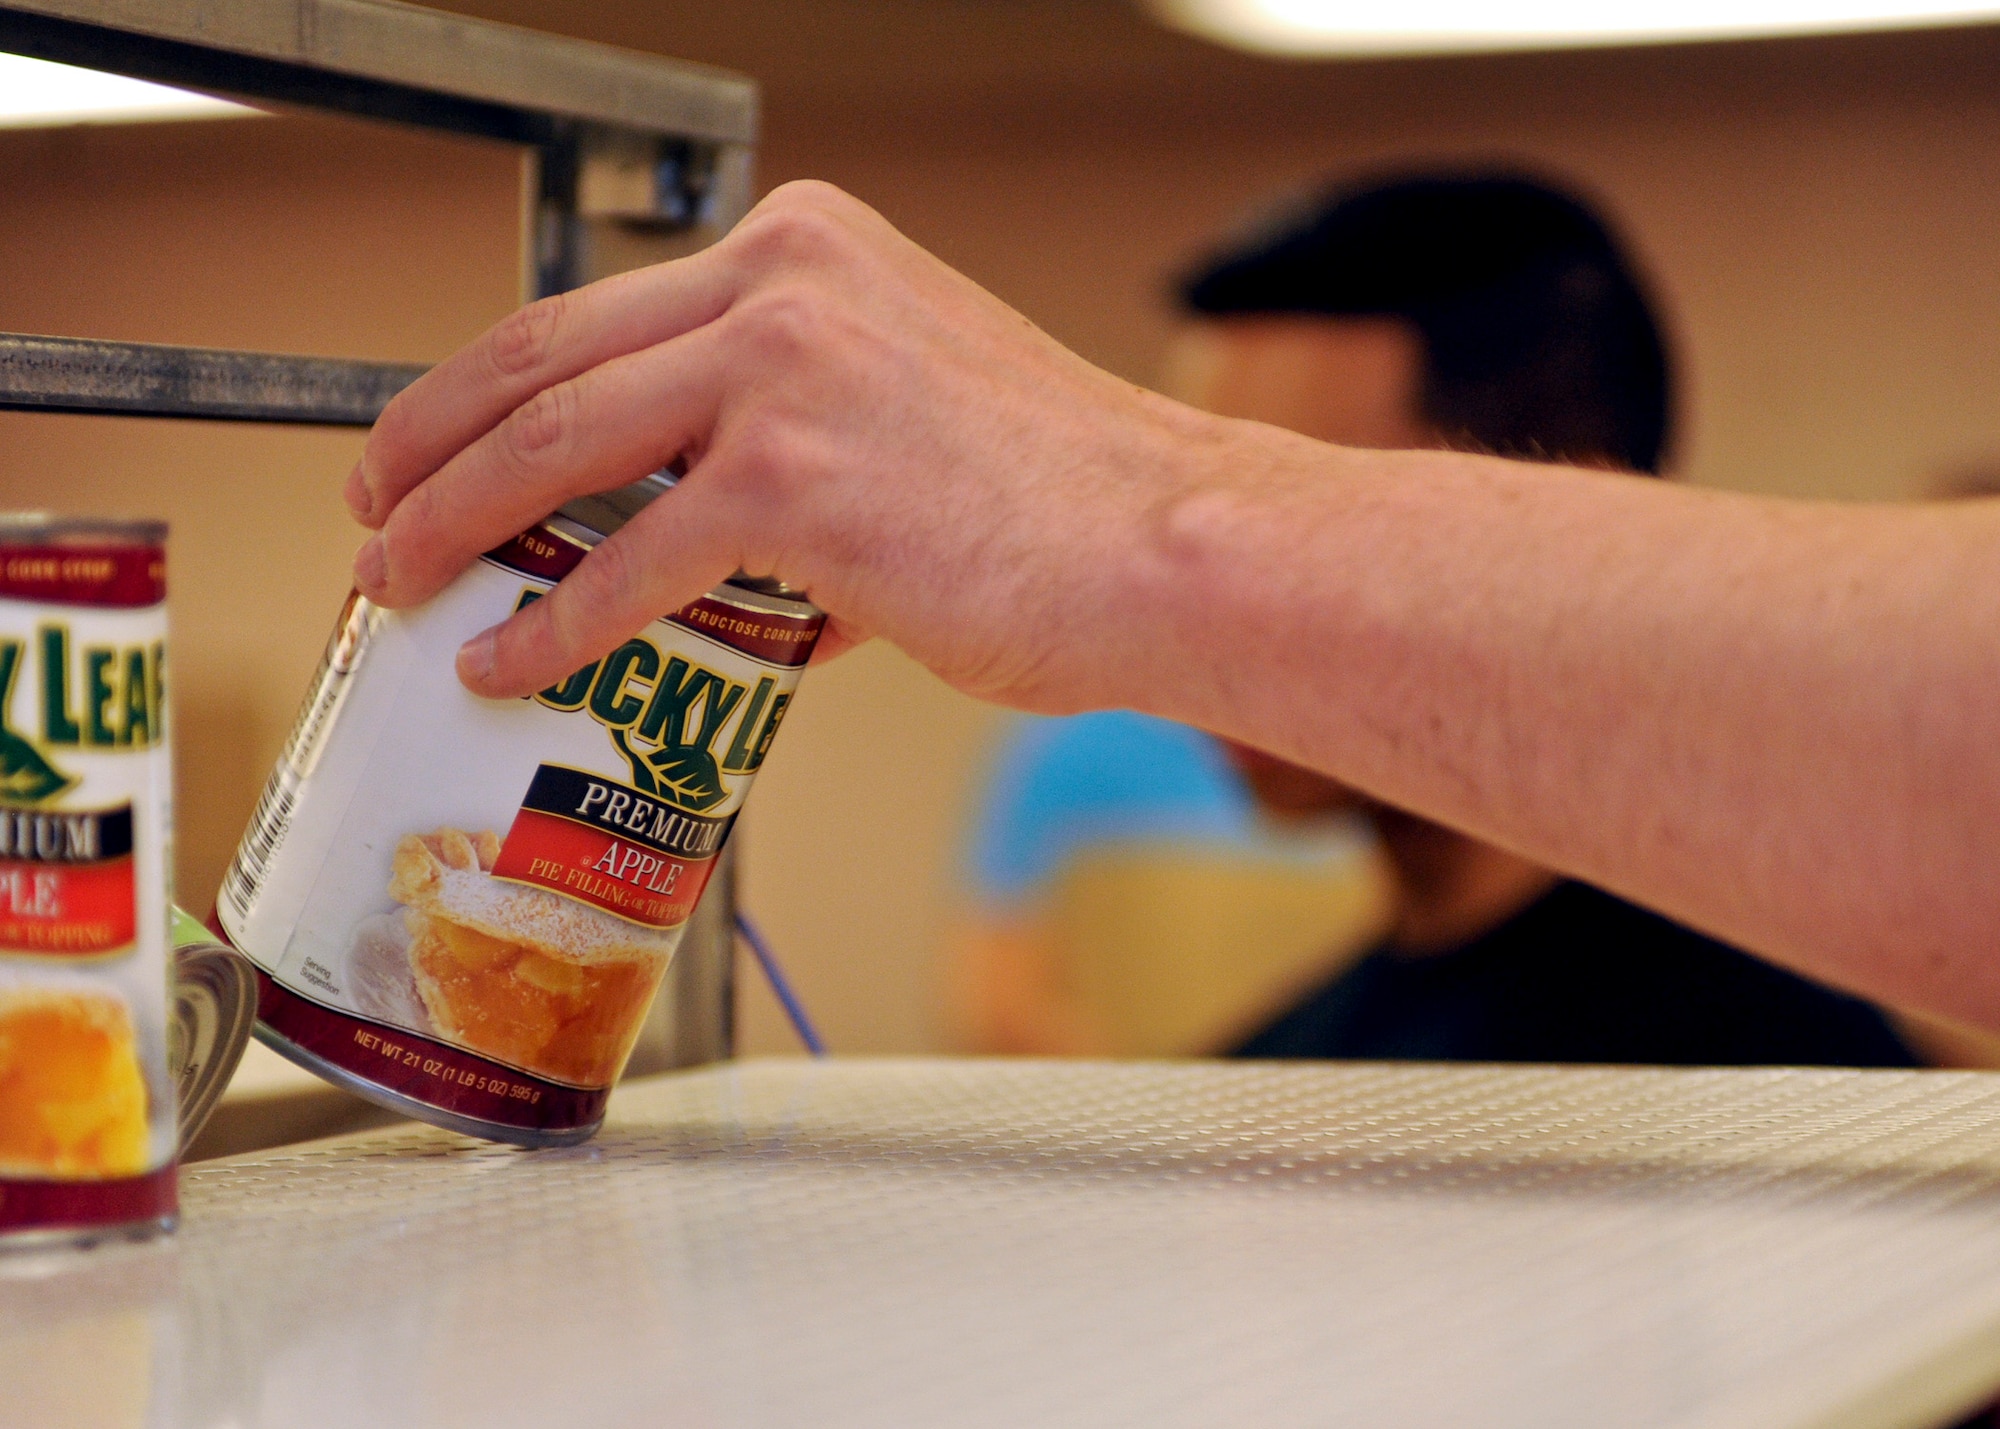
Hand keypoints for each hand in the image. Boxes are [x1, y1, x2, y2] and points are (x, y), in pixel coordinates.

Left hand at [347, 181, 1213, 710]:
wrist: (1165, 546)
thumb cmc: (1060, 503)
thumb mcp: (911, 415)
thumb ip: (797, 460)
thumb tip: (726, 571)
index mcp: (805, 251)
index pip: (597, 309)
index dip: (485, 383)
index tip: (431, 440)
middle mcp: (784, 285)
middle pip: (543, 359)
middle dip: (432, 445)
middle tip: (381, 513)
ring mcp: (786, 374)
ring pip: (558, 446)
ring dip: (457, 525)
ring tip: (404, 584)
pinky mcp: (801, 482)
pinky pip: (633, 562)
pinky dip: (555, 623)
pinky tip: (512, 662)